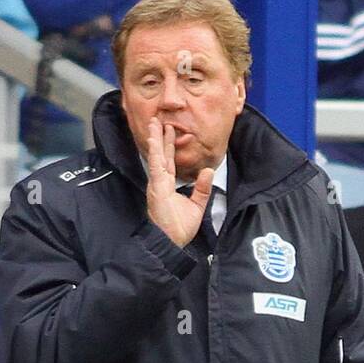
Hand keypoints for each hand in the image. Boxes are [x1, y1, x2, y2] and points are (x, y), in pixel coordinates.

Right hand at [146, 116, 213, 248]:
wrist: (172, 242)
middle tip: (159, 119)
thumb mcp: (197, 206)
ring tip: (155, 122)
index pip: (169, 161)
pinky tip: (155, 138)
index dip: (169, 146)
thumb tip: (208, 171)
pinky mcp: (156, 187)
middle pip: (161, 155)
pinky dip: (155, 151)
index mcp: (168, 186)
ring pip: (156, 156)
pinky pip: (155, 166)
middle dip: (160, 137)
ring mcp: (157, 184)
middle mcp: (161, 182)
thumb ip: (202, 189)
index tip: (170, 130)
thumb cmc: (179, 229)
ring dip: (155, 138)